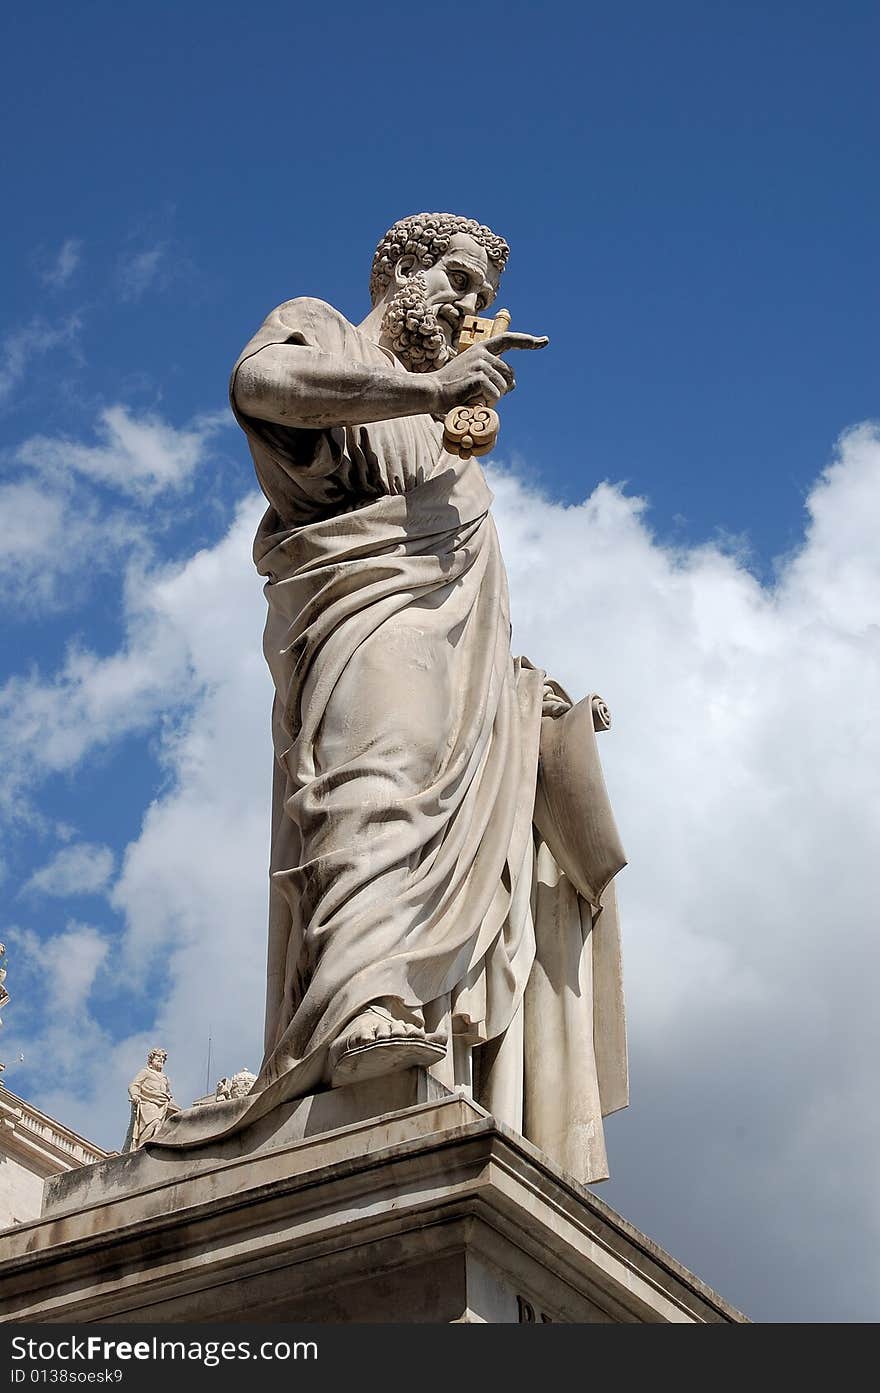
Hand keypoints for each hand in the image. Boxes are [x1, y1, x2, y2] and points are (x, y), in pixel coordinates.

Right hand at [431, 331, 548, 410]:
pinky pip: (495, 393)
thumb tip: (514, 384)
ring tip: (474, 397)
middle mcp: (482, 353)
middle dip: (502, 389)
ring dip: (493, 398)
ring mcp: (480, 363)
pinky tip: (473, 400)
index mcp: (481, 348)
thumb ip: (493, 376)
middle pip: (510, 374)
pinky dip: (487, 402)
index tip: (544, 341)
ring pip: (503, 386)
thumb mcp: (474, 377)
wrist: (432, 392)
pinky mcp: (479, 376)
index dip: (527, 341)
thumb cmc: (452, 388)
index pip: (508, 340)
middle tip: (482, 395)